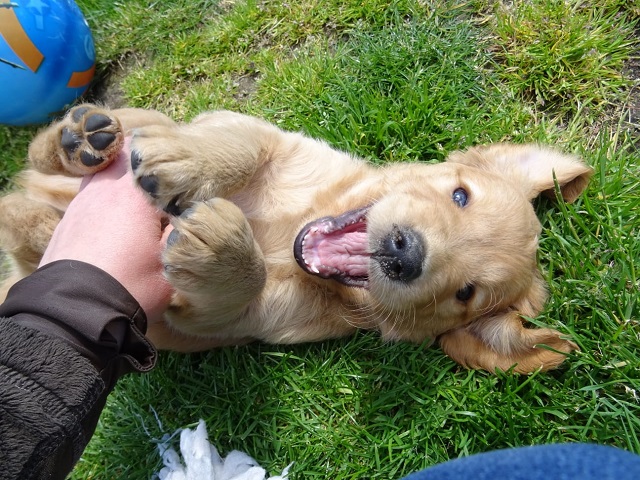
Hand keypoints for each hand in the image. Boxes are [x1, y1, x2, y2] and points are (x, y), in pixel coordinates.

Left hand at [40, 138, 173, 324]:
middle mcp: (107, 187)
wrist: (76, 311)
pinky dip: (108, 194)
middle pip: (131, 154)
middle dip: (149, 164)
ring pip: (108, 169)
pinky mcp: (70, 216)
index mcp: (137, 194)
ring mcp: (84, 199)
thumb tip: (189, 217)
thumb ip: (182, 233)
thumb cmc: (130, 286)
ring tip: (143, 197)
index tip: (191, 180)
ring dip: (126, 177)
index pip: (162, 162)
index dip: (179, 168)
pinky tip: (118, 216)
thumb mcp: (170, 264)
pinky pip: (93, 190)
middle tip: (168, 182)